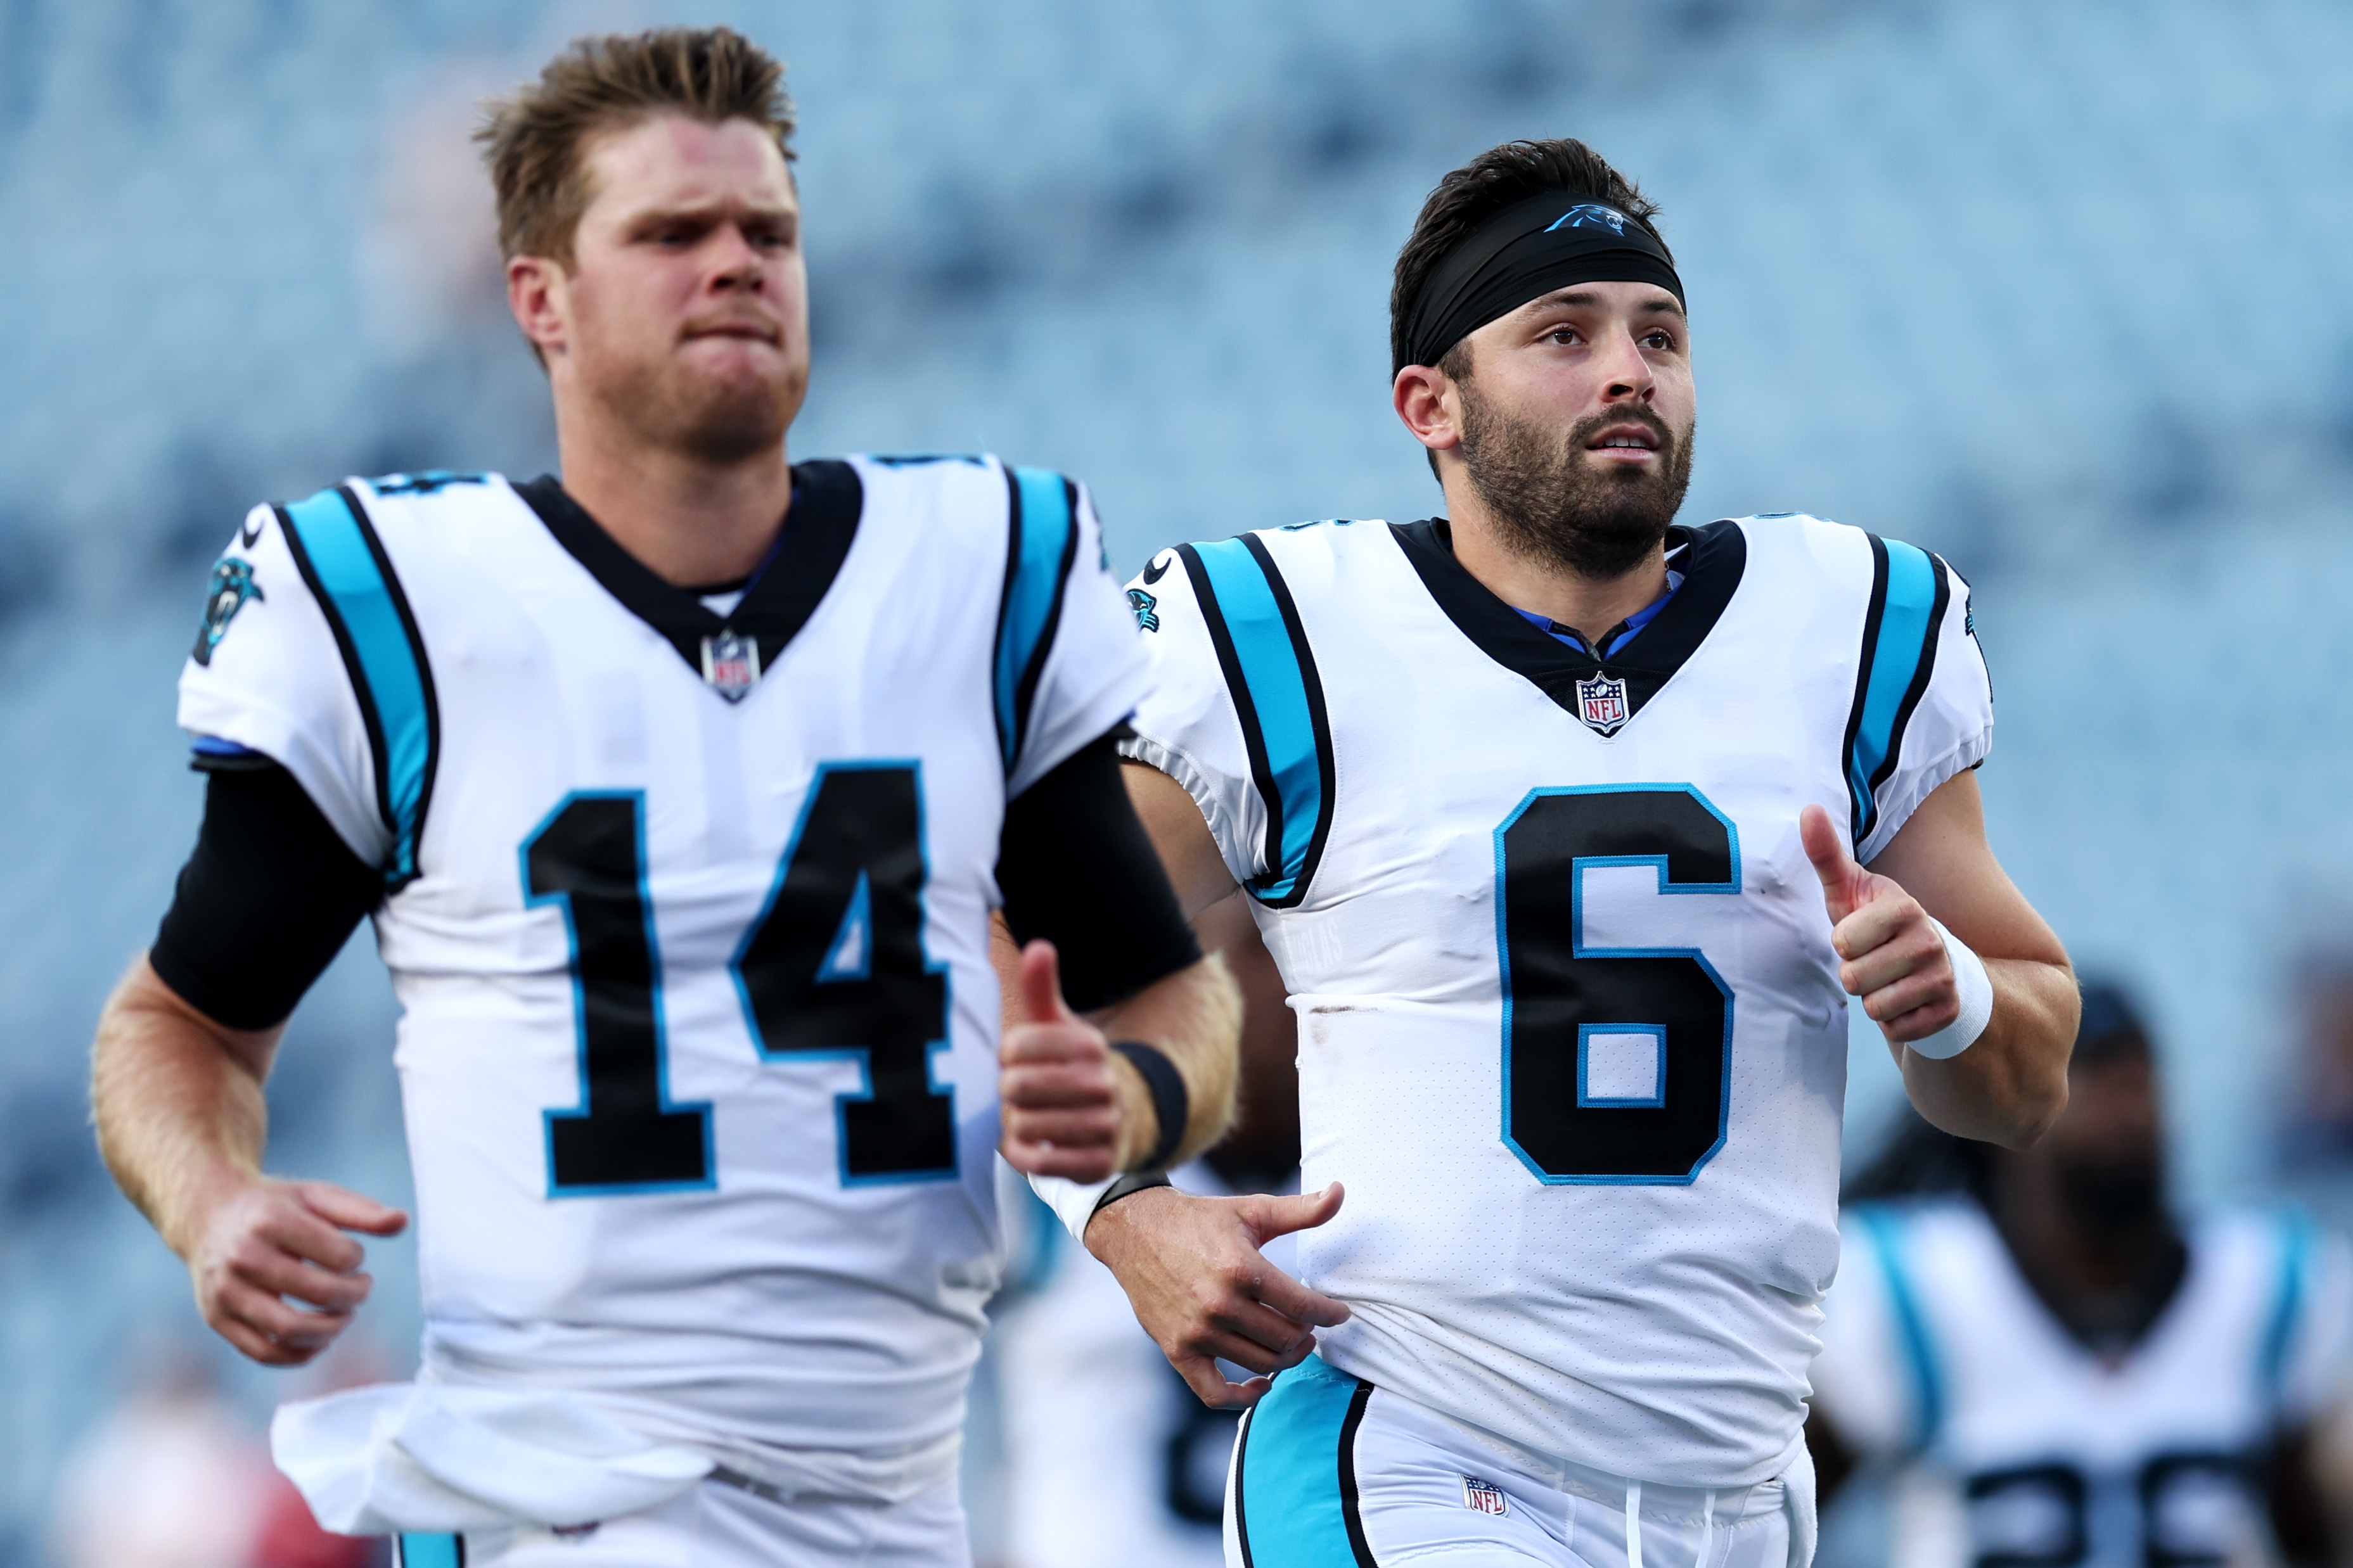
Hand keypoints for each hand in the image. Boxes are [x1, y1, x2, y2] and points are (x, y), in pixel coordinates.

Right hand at [181, 1173, 407, 1366]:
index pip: (338, 1256)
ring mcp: (226, 1292)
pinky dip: (299, 1354)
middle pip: (319, 1294)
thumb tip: (403, 1221)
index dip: (358, 1260)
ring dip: (331, 1330)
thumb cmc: (276, 1207)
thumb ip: (362, 1211)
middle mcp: (243, 1258)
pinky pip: (263, 1352)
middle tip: (361, 1289)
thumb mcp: (317, 1196)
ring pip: (290, 1330)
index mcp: (271, 1222)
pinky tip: (320, 1339)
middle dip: (354, 1296)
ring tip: (344, 1315)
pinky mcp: (217, 1318)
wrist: (209, 1216)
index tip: (354, 1256)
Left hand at [999, 940, 1134, 1180]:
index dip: (1006, 1055)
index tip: (1015, 1059)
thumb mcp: (1060, 1026)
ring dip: (1015, 1124)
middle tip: (1019, 1092)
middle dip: (1009, 1092)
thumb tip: (1039, 945)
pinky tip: (1029, 1144)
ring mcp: (1104, 1126)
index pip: (1016, 1046)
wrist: (1128, 1118)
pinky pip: (1039, 1163)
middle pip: (1018, 1087)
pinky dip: (1023, 1155)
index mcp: (1089, 1044)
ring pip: (1025, 1126)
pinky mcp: (1098, 1165)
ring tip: (1029, 1117)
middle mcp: (1102, 1084)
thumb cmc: (1074, 1067)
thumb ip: (1042, 988)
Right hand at [1086, 1182, 1350, 1407]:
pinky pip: (1214, 1393)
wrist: (1135, 1230)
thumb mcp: (1251, 1210)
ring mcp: (1196, 1331)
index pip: (1303, 1306)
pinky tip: (1261, 1384)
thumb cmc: (1199, 1219)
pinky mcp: (1177, 1349)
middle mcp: (1218, 1304)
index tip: (1339, 1314)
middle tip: (1311, 1325)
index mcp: (1241, 1268)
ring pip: (1260, 1363)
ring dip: (1285, 1359)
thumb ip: (1300, 1210)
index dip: (1330, 1314)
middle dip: (1308, 1334)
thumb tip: (1340, 1192)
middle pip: (1285, 1339)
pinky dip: (1242, 1397)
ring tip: (1293, 1343)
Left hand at [1800, 804, 1958, 1045]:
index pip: (1844, 942)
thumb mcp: (1850, 889)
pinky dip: (1893, 1021)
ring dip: (1872, 999)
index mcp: (1905, 908)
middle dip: (1854, 975)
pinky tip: (1905, 1000)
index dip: (1843, 943)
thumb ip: (1826, 853)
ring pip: (1875, 1008)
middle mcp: (1930, 941)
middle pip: (1854, 979)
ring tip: (1886, 979)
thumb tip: (1808, 808)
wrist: (1933, 964)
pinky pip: (1895, 1030)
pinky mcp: (1947, 1012)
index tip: (1859, 934)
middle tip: (1872, 960)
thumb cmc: (1876, 923)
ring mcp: (1942, 978)